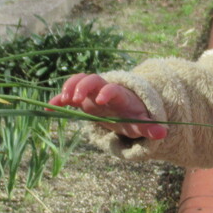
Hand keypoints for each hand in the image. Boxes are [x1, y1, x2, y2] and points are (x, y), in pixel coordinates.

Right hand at [49, 73, 167, 139]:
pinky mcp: (80, 99)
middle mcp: (103, 89)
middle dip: (84, 86)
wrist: (124, 107)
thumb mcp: (141, 122)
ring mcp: (90, 92)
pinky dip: (57, 100)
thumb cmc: (132, 115)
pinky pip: (67, 95)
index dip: (107, 91)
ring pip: (78, 82)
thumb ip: (150, 127)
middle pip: (92, 80)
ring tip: (63, 100)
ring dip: (69, 88)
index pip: (113, 88)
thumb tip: (164, 133)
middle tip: (76, 98)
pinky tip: (48, 108)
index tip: (101, 100)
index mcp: (118, 94)